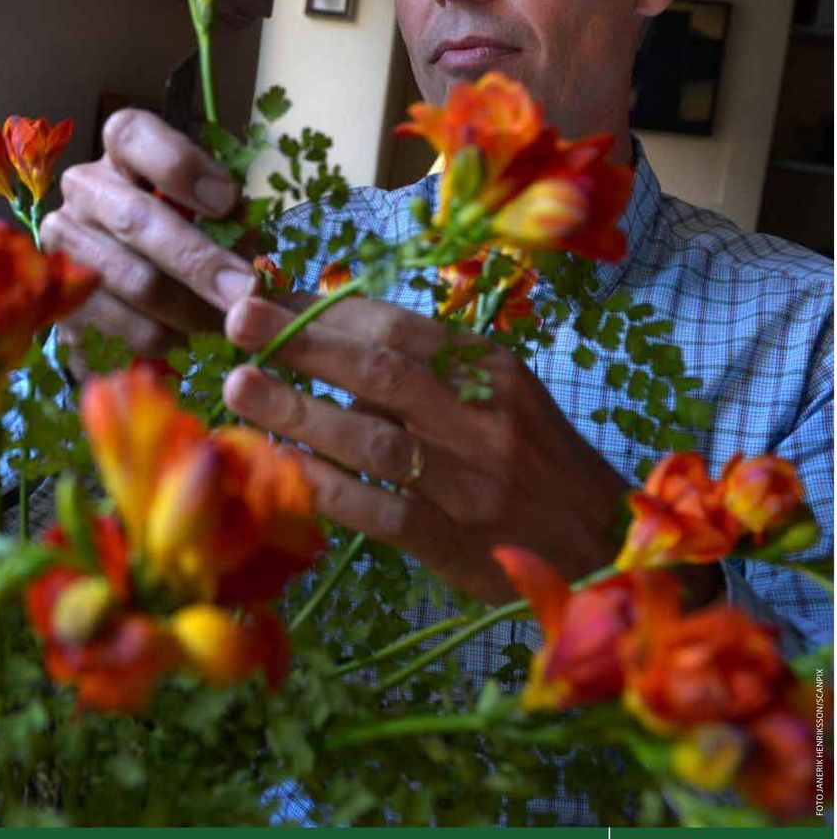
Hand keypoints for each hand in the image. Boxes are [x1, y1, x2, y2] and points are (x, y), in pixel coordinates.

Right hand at [40, 108, 256, 371]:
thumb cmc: (191, 237)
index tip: (227, 202)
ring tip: (227, 323)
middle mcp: (84, 189)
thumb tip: (247, 245)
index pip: (133, 135)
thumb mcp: (217, 217)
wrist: (133, 295)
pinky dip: (166, 340)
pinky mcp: (61, 301)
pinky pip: (121, 327)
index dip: (180, 165)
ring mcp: (63, 244)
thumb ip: (232, 220)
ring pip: (133, 281)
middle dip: (198, 260)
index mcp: (123, 152)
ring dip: (190, 309)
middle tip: (245, 291)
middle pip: (135, 219)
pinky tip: (189, 340)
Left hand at [221, 293, 629, 604]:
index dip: (325, 310)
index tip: (267, 295)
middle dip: (302, 342)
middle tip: (237, 320)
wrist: (601, 542)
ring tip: (239, 387)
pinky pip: (379, 512)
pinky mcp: (456, 543)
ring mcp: (469, 482)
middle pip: (379, 370)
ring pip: (372, 439)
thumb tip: (327, 347)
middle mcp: (481, 417)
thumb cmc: (536, 458)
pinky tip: (279, 469)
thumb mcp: (499, 395)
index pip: (397, 326)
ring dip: (299, 411)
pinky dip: (326, 489)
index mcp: (491, 368)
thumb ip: (425, 372)